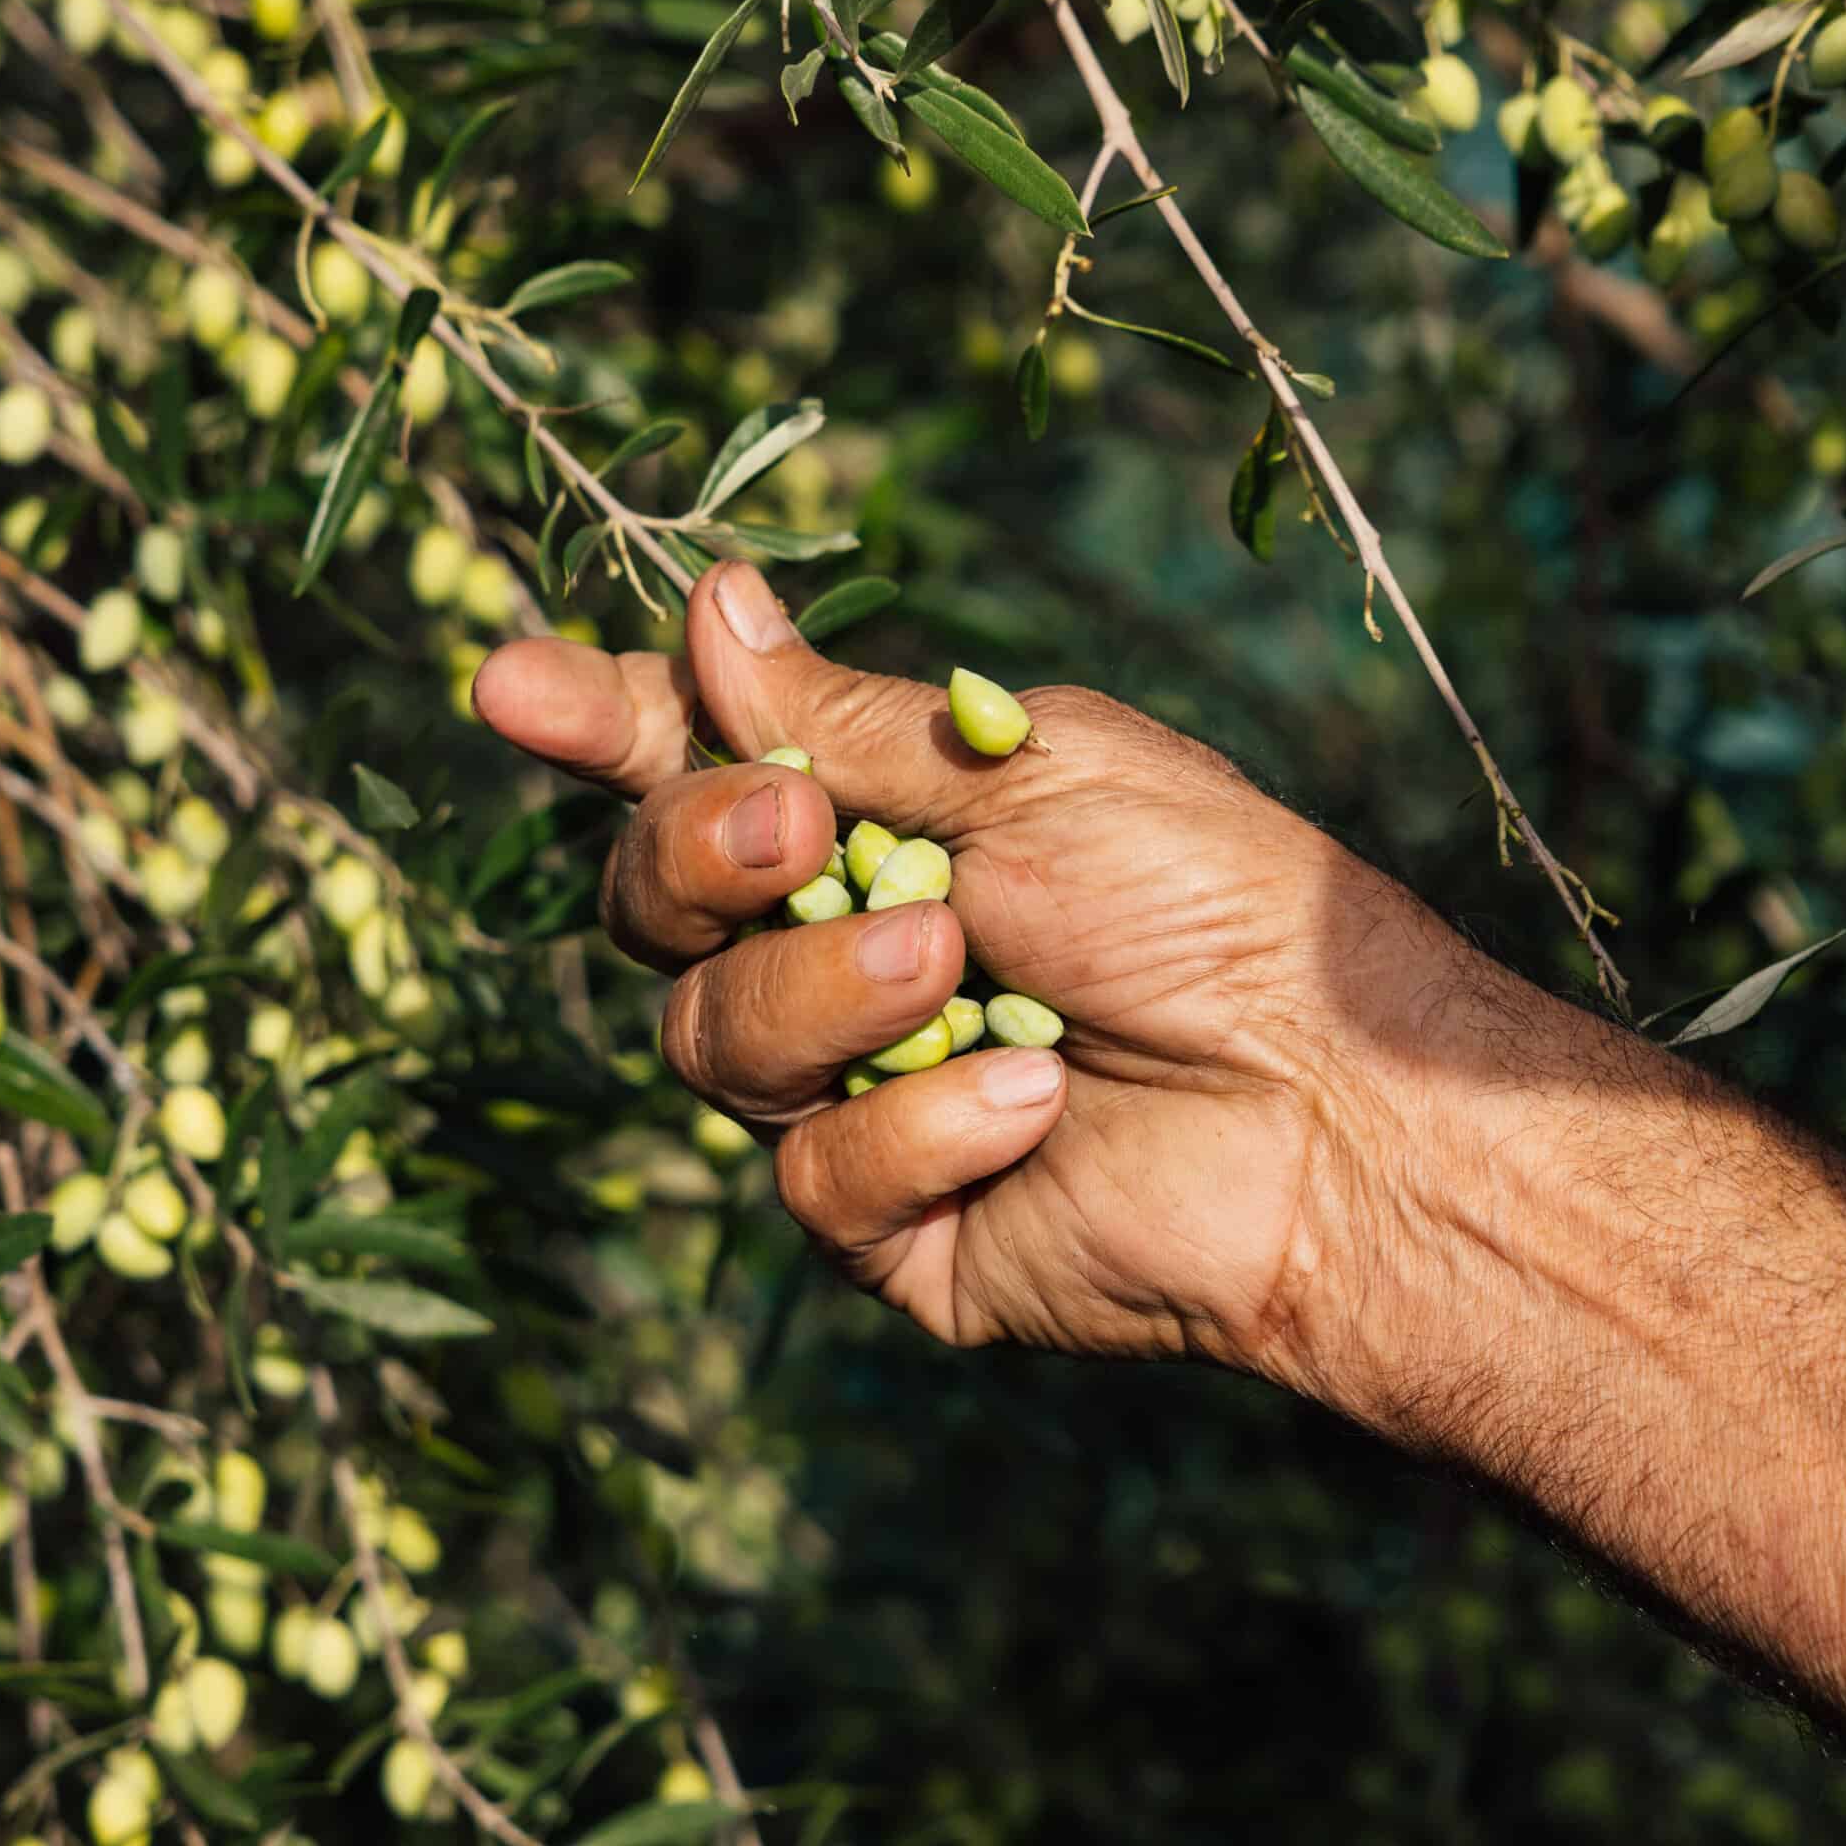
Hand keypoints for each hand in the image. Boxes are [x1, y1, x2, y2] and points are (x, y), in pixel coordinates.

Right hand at [472, 558, 1477, 1378]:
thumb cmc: (1217, 909)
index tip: (509, 683)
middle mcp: (834, 966)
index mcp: (869, 829)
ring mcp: (851, 1103)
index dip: (597, 728)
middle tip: (799, 829)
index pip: (687, 772)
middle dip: (702, 854)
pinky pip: (813, 1181)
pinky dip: (917, 1129)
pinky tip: (1030, 1105)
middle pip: (650, 907)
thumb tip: (703, 609)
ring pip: (706, 1043)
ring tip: (959, 969)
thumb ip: (842, 722)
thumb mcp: (1028, 773)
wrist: (1336, 1104)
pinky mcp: (891, 1236)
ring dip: (824, 995)